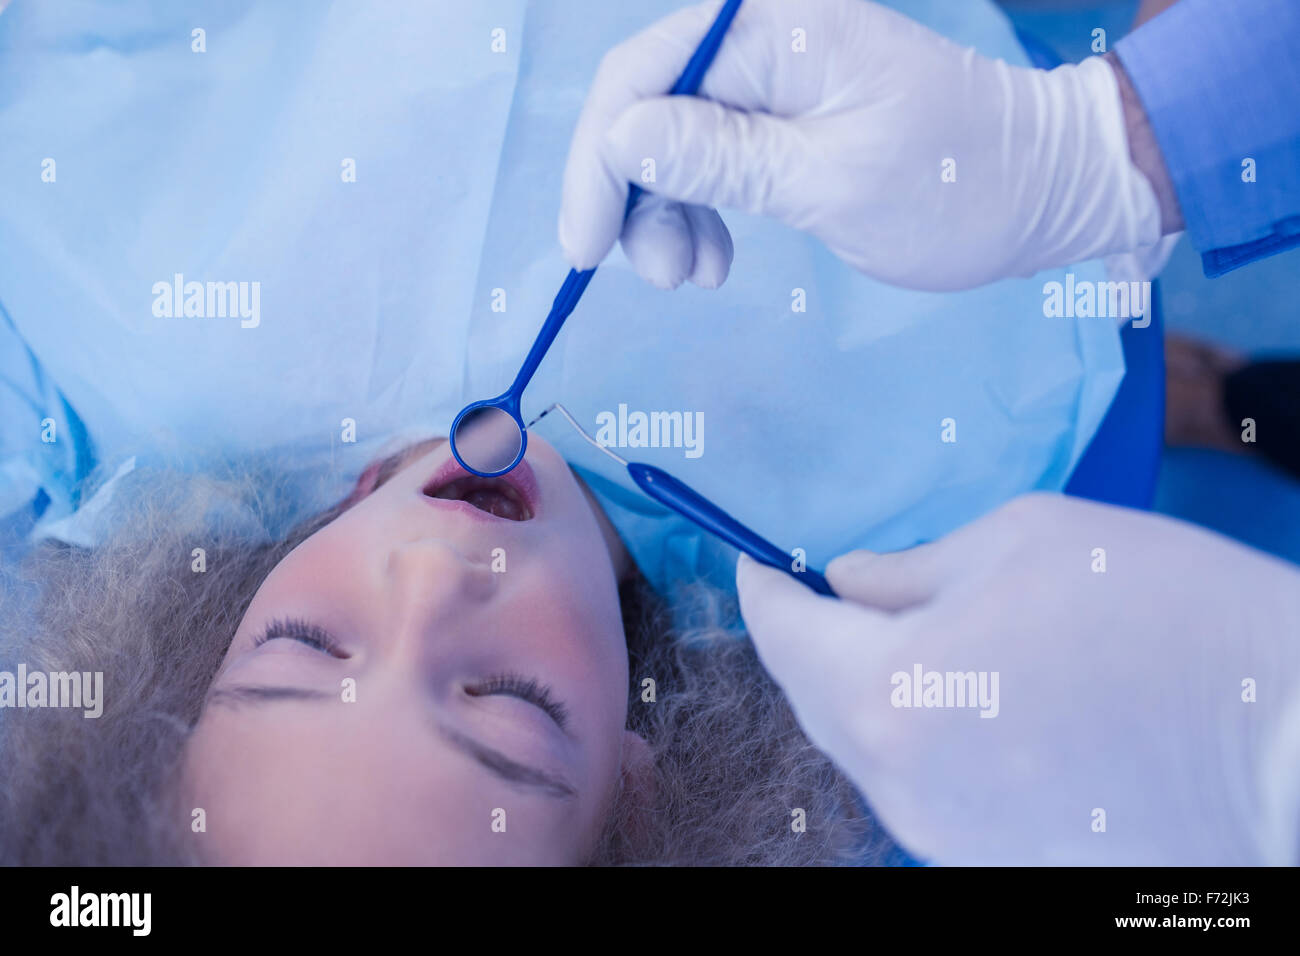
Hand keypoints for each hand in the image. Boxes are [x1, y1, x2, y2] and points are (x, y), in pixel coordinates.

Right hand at [559, 0, 1162, 291]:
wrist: (1048, 189)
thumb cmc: (958, 189)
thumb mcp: (832, 184)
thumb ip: (722, 158)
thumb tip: (622, 136)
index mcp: (778, 29)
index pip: (644, 76)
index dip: (600, 162)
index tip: (588, 247)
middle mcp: (767, 34)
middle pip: (648, 104)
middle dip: (635, 195)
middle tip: (663, 278)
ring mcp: (777, 72)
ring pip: (673, 136)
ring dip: (666, 211)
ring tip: (699, 276)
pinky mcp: (788, 110)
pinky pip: (713, 151)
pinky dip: (701, 207)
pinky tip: (717, 256)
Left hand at [736, 493, 1299, 863]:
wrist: (1292, 742)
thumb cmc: (1166, 615)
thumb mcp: (1024, 544)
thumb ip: (909, 569)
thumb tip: (849, 584)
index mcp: (891, 694)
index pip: (782, 639)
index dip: (762, 591)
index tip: (760, 561)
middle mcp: (902, 786)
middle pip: (814, 702)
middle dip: (809, 642)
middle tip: (824, 593)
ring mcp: (949, 840)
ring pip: (867, 752)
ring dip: (865, 692)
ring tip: (904, 638)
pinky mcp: (997, 864)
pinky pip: (923, 791)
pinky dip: (920, 739)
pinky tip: (967, 702)